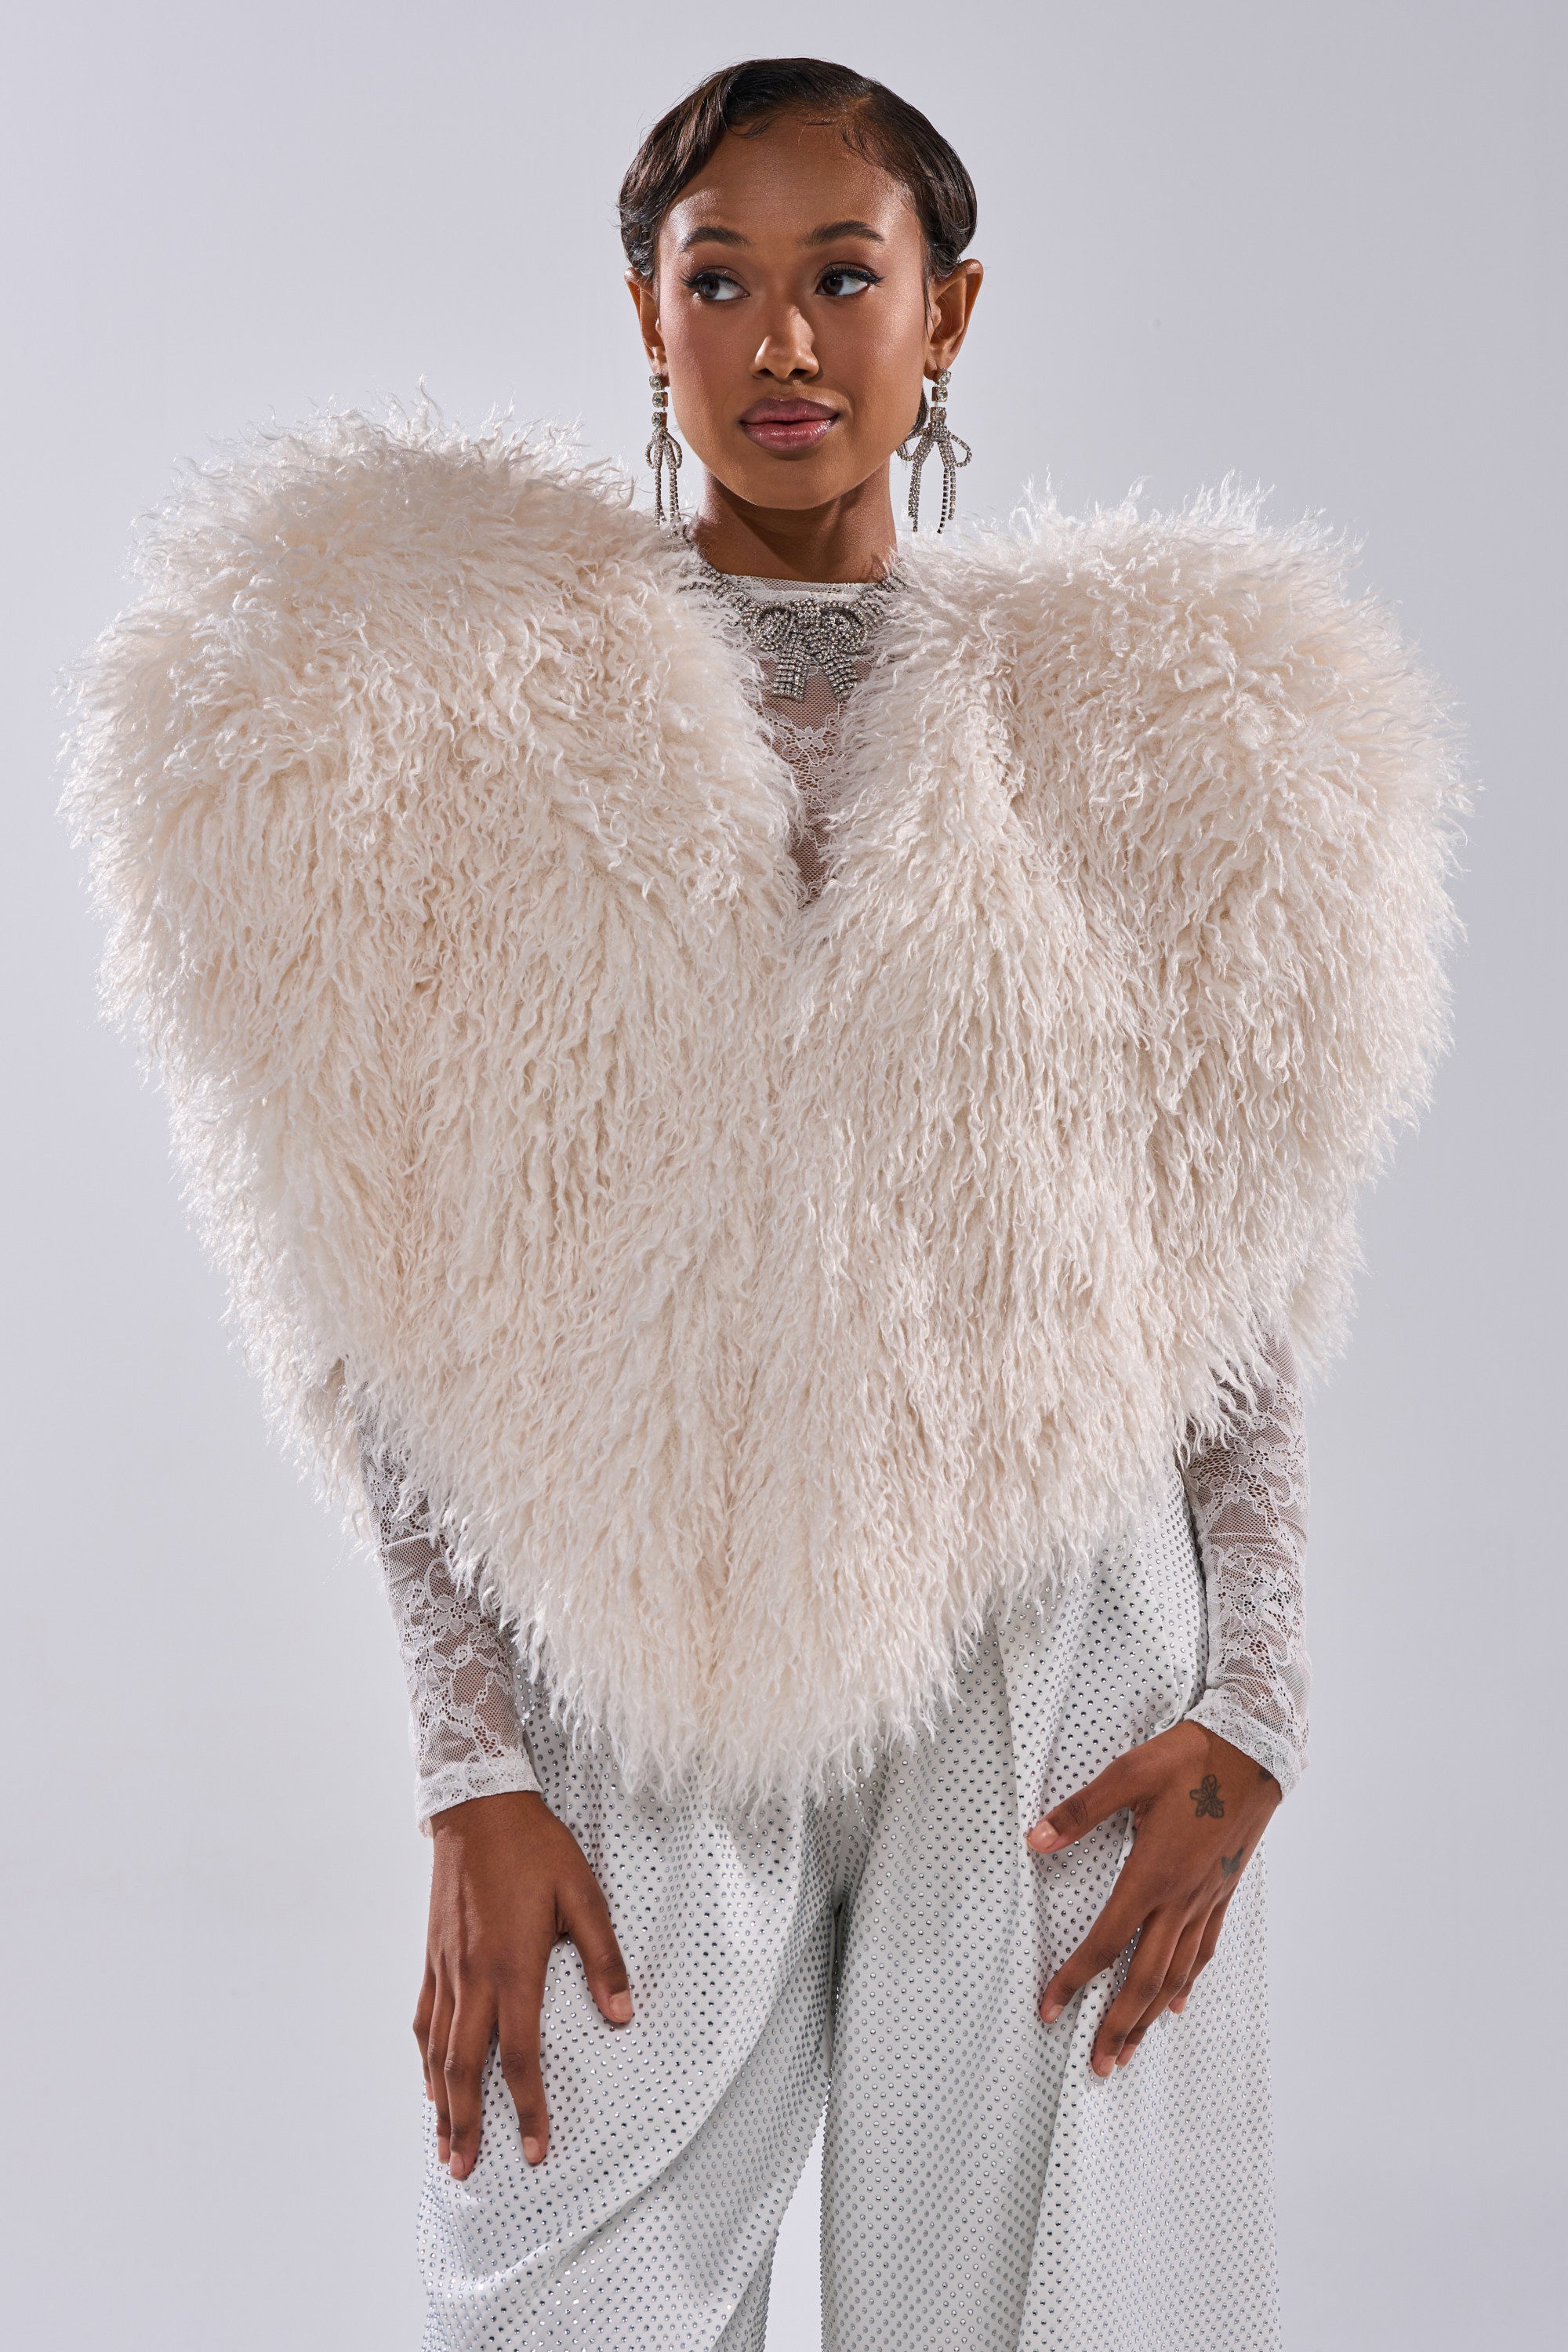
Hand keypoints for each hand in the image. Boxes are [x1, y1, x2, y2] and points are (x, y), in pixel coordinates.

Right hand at [417, 1790, 631, 2178]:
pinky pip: (424, 2021)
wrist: (477, 1807)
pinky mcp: (433, 1957)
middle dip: (467, 2126)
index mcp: (513, 1966)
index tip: (537, 2149)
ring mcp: (447, 1969)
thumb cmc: (535, 1847)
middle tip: (468, 2172)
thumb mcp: (583, 1892)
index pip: (520, 2056)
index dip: (529, 2108)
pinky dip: (426, 2060)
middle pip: (466, 2069)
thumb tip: (623, 2015)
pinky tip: (430, 2082)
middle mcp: (473, 1977)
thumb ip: (604, 1956)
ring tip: (444, 2146)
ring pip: (439, 2052)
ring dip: (441, 2104)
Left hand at [1026, 1721, 1279, 2076]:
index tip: (1049, 2008)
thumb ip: (1080, 1811)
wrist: (1254, 1752)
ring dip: (1149, 2017)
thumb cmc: (1191, 1759)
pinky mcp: (1222, 1893)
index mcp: (1152, 1874)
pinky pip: (1204, 1951)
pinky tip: (1175, 2003)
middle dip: (1117, 2025)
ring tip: (1129, 2050)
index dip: (1075, 1979)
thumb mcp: (1129, 1773)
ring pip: (1176, 1975)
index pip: (1106, 1941)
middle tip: (1096, 2066)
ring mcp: (1206, 1900)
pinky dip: (1187, 1983)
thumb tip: (1035, 1839)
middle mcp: (1181, 1899)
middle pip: (1144, 1978)